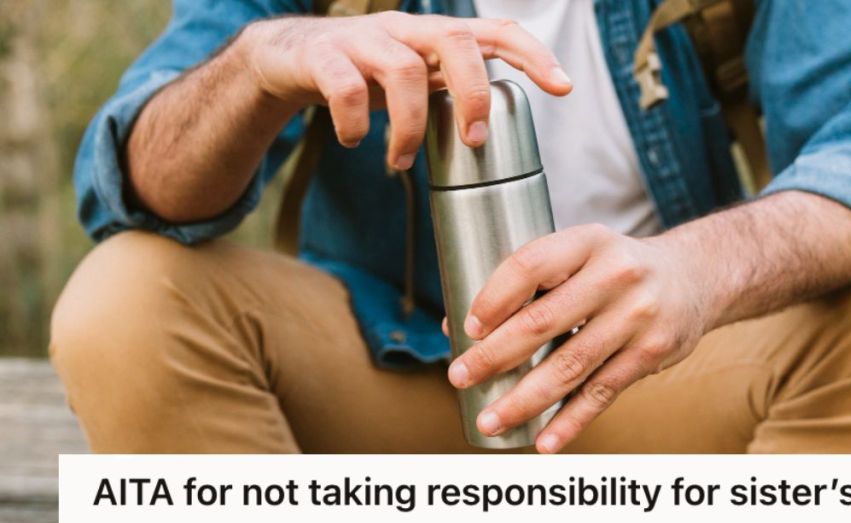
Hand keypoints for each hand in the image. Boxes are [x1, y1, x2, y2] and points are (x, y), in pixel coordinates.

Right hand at [239, 12, 571, 169]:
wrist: (286, 58)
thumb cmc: (365, 73)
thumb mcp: (417, 77)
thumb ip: (452, 91)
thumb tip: (494, 134)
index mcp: (435, 38)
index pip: (495, 32)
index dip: (533, 54)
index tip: (563, 87)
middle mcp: (405, 30)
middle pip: (454, 39)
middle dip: (473, 93)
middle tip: (475, 142)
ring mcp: (363, 39)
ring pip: (402, 70)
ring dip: (409, 126)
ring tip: (400, 162)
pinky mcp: (322, 56)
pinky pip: (345, 86)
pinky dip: (354, 123)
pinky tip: (355, 143)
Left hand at [444, 224, 711, 452]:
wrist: (694, 276)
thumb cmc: (616, 268)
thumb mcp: (581, 253)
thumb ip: (529, 283)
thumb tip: (457, 326)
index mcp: (587, 241)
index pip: (529, 266)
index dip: (493, 298)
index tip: (467, 327)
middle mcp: (615, 276)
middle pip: (541, 322)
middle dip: (494, 355)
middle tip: (460, 377)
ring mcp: (636, 317)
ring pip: (569, 366)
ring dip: (524, 400)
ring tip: (490, 420)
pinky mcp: (650, 354)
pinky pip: (601, 394)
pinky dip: (570, 421)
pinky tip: (544, 441)